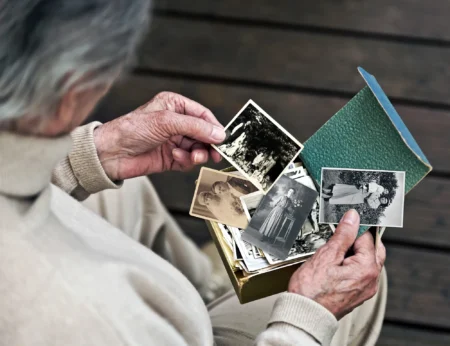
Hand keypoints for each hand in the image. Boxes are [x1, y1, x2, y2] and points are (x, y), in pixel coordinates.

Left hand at [93, 92, 225, 180]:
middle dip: (208, 143)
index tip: (222, 139)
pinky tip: (176, 157)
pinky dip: (186, 160)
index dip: (214, 127)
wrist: (110, 154)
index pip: (202, 115)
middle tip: (215, 154)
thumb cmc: (131, 130)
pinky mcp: (170, 157)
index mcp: (174, 105)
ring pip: (197, 148)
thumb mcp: (166, 122)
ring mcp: (173, 140)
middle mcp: (175, 122)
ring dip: (197, 153)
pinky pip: (187, 160)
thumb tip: (219, 134)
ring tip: (194, 157)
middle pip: (203, 133)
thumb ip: (195, 127)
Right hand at [288, 209, 385, 319]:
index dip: (354, 226)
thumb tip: (352, 219)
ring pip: (367, 262)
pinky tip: (336, 263)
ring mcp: (365, 289)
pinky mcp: (356, 295)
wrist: (304, 314)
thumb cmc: (312, 290)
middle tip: (342, 232)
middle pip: (373, 249)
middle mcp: (371, 280)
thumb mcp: (326, 255)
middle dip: (360, 238)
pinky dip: (352, 264)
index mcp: (367, 269)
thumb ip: (343, 235)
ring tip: (335, 249)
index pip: (367, 237)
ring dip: (356, 251)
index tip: (343, 221)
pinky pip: (360, 273)